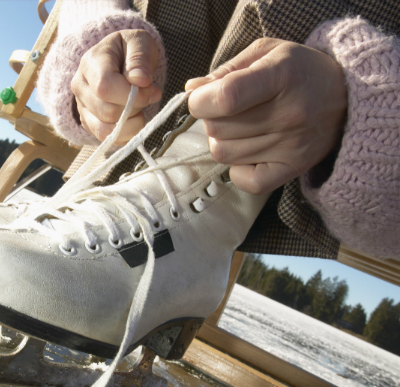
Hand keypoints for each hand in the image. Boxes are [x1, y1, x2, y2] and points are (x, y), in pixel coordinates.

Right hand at [71, 29, 161, 144]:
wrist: (120, 60)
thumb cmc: (130, 50)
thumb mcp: (140, 42)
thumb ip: (140, 58)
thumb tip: (140, 81)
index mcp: (90, 63)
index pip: (104, 88)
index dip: (131, 95)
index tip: (153, 91)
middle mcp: (80, 87)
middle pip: (106, 112)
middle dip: (134, 108)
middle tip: (147, 97)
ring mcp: (82, 108)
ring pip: (105, 130)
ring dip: (131, 124)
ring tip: (139, 108)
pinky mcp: (89, 124)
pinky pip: (107, 139)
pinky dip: (126, 134)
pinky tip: (134, 118)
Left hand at [186, 38, 347, 193]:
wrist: (347, 98)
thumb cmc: (298, 72)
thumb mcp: (266, 53)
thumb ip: (226, 71)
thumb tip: (192, 89)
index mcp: (281, 75)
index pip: (225, 97)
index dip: (200, 101)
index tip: (201, 98)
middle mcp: (289, 113)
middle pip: (217, 129)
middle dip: (211, 118)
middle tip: (229, 110)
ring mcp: (292, 145)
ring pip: (223, 154)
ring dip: (222, 140)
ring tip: (242, 127)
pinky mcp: (293, 169)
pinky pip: (244, 181)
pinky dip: (237, 169)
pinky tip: (248, 151)